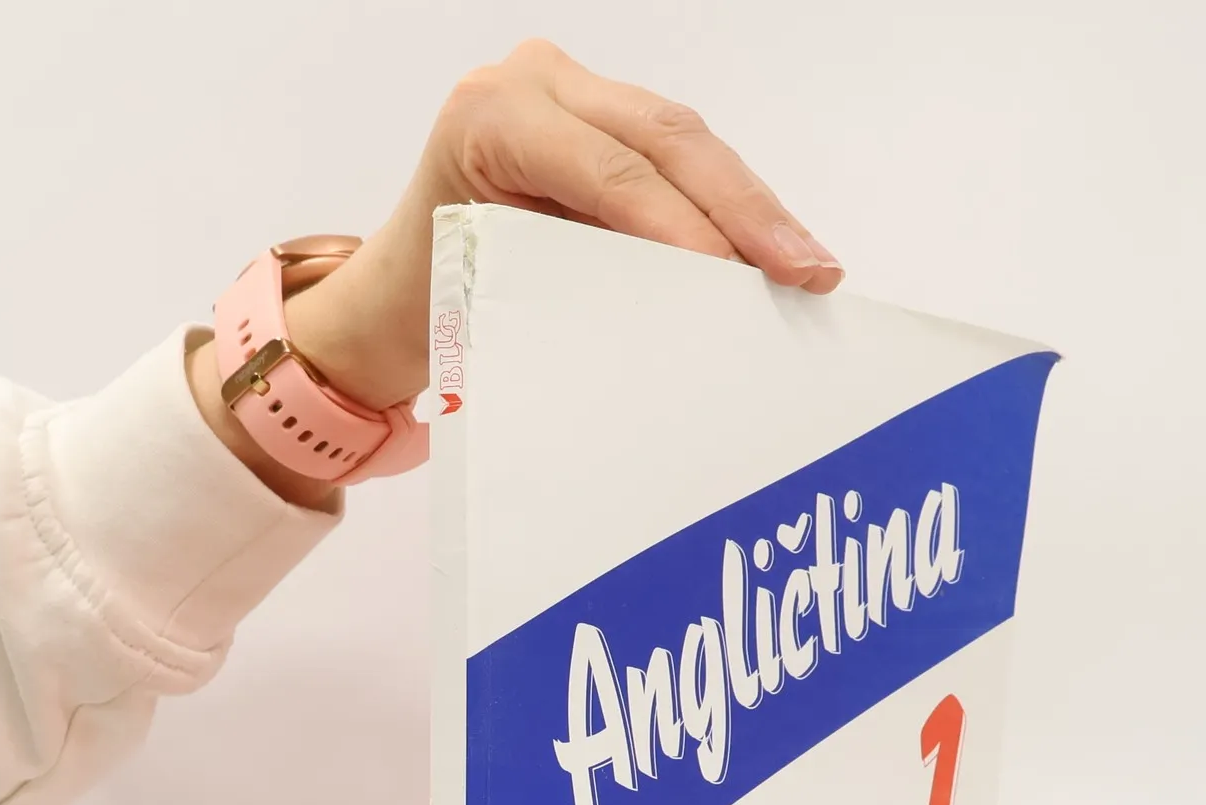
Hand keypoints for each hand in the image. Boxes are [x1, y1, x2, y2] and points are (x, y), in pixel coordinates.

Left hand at [190, 40, 841, 505]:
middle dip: (745, 210)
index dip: (683, 224)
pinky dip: (733, 211)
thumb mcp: (496, 300)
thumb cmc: (431, 311)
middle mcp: (533, 87)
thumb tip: (687, 316)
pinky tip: (779, 252)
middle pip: (665, 139)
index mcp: (490, 119)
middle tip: (807, 269)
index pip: (610, 170)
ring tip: (810, 267)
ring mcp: (573, 97)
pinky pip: (681, 161)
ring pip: (685, 144)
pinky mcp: (606, 124)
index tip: (737, 278)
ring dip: (754, 210)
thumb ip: (583, 288)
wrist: (394, 301)